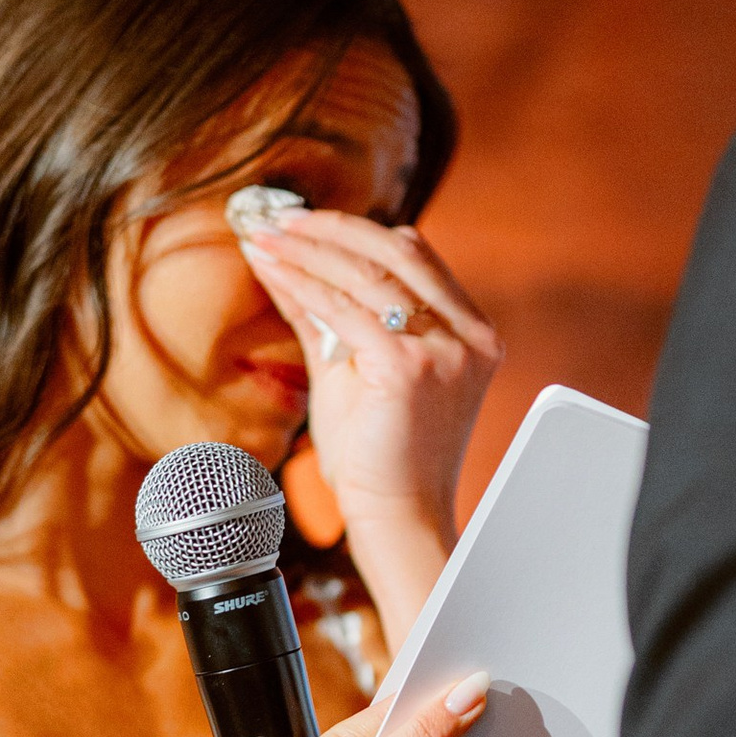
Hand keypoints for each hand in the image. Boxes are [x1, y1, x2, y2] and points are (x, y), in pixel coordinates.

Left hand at [236, 207, 502, 556]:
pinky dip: (304, 284)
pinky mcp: (408, 369)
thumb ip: (327, 317)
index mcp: (470, 332)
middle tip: (279, 218)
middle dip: (331, 228)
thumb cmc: (378, 456)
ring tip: (265, 236)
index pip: (414, 256)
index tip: (305, 223)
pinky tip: (273, 270)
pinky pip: (345, 310)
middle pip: (396, 250)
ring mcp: (444, 351)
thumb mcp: (353, 370)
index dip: (356, 231)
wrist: (397, 517)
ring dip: (309, 250)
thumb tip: (286, 266)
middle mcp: (468, 336)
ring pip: (368, 273)